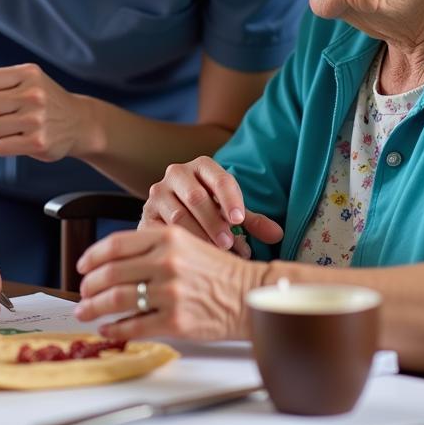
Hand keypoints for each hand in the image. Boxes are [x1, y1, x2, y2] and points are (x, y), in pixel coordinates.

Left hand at [0, 63, 86, 161]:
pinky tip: (20, 139)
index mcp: (27, 73)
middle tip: (2, 114)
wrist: (80, 121)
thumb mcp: (27, 80)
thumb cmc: (43, 99)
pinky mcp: (37, 142)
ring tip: (15, 126)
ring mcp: (36, 119)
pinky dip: (3, 145)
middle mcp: (32, 94)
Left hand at [74, 226, 265, 340]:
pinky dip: (115, 329)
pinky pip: (134, 326)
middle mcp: (167, 262)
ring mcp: (171, 292)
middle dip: (88, 285)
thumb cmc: (217, 269)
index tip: (82, 266)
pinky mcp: (175, 322)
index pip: (116, 244)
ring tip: (86, 312)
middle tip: (81, 292)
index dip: (92, 256)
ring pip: (117, 300)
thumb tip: (113, 258)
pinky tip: (108, 329)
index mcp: (167, 237)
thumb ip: (153, 244)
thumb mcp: (186, 241)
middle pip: (110, 273)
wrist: (249, 294)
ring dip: (94, 307)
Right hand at [141, 156, 282, 257]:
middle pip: (196, 196)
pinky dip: (178, 245)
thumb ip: (253, 222)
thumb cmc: (209, 214)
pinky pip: (161, 230)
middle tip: (228, 243)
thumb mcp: (231, 213)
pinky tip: (191, 257)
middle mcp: (176, 174)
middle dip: (214, 222)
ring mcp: (157, 193)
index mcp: (201, 167)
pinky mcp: (145, 215)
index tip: (239, 220)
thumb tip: (278, 234)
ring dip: (198, 235)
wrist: (171, 217)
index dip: (230, 198)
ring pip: (178, 215)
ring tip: (214, 253)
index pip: (218, 177)